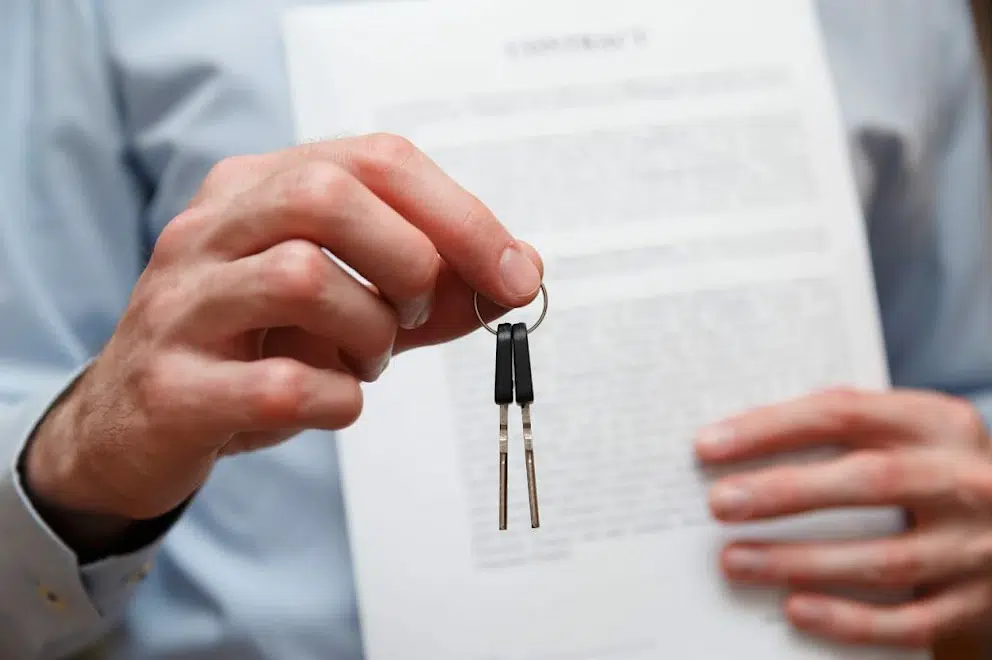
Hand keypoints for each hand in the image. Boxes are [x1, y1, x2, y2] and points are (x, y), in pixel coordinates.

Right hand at [26, 133, 542, 525]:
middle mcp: (210, 229)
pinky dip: (337, 401)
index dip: (462, 215)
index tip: (517, 274)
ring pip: (301, 278)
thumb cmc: (259, 348)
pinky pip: (282, 384)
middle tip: (414, 313)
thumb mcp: (351, 303)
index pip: (376, 160)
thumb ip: (430, 287)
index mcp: (257, 188)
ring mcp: (182, 303)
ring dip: (370, 335)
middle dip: (409, 261)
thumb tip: (521, 272)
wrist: (141, 423)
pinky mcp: (172, 385)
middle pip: (328, 196)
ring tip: (363, 362)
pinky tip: (329, 402)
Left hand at [695, 387, 991, 648]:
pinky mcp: (975, 606)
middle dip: (783, 492)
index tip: (709, 445)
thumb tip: (739, 436)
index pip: (844, 413)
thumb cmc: (930, 471)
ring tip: (734, 560)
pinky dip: (848, 619)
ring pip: (883, 559)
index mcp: (937, 423)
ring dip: (799, 561)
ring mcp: (975, 548)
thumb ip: (840, 428)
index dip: (771, 428)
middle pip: (867, 481)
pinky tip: (795, 609)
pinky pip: (908, 621)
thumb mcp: (904, 434)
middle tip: (718, 503)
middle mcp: (965, 481)